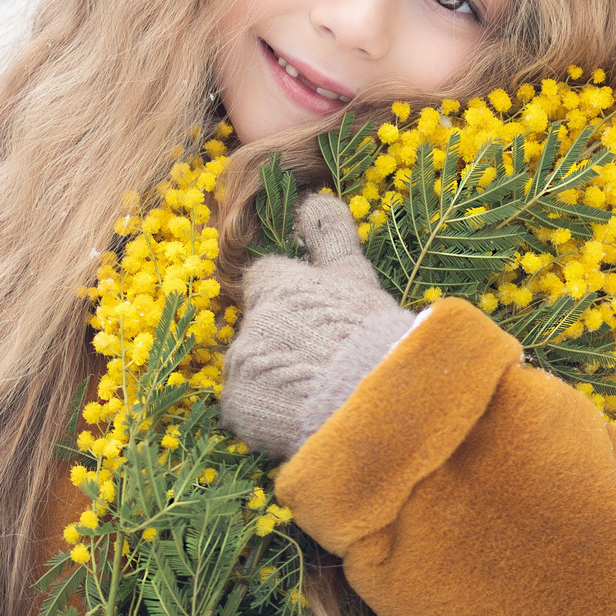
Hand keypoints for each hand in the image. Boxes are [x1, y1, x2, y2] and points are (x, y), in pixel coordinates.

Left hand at [221, 193, 411, 459]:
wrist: (377, 402)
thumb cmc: (373, 334)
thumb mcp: (356, 277)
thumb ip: (330, 235)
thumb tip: (315, 196)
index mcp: (276, 284)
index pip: (265, 282)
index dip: (292, 303)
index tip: (318, 324)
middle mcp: (250, 321)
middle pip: (260, 330)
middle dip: (286, 346)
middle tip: (328, 365)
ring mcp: (240, 366)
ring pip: (254, 371)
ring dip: (278, 382)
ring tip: (322, 397)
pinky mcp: (238, 407)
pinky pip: (247, 410)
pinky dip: (269, 416)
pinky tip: (304, 418)